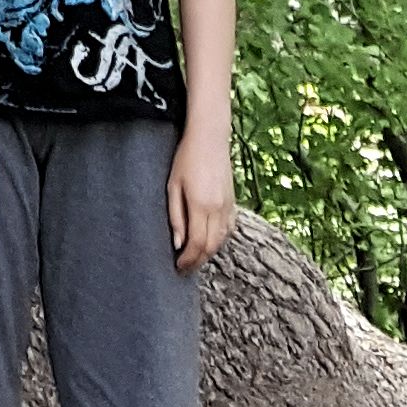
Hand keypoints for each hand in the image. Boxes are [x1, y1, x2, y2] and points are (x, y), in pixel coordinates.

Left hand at [168, 132, 233, 270]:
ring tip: (195, 257)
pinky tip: (210, 242)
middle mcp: (218, 209)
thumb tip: (178, 244)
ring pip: (222, 240)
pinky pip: (229, 229)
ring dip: (209, 253)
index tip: (178, 267)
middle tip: (185, 268)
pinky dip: (220, 240)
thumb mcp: (173, 186)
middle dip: (198, 261)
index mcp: (201, 205)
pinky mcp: (233, 202)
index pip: (197, 244)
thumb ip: (175, 216)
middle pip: (211, 247)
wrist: (210, 138)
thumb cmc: (186, 159)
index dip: (188, 260)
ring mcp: (229, 206)